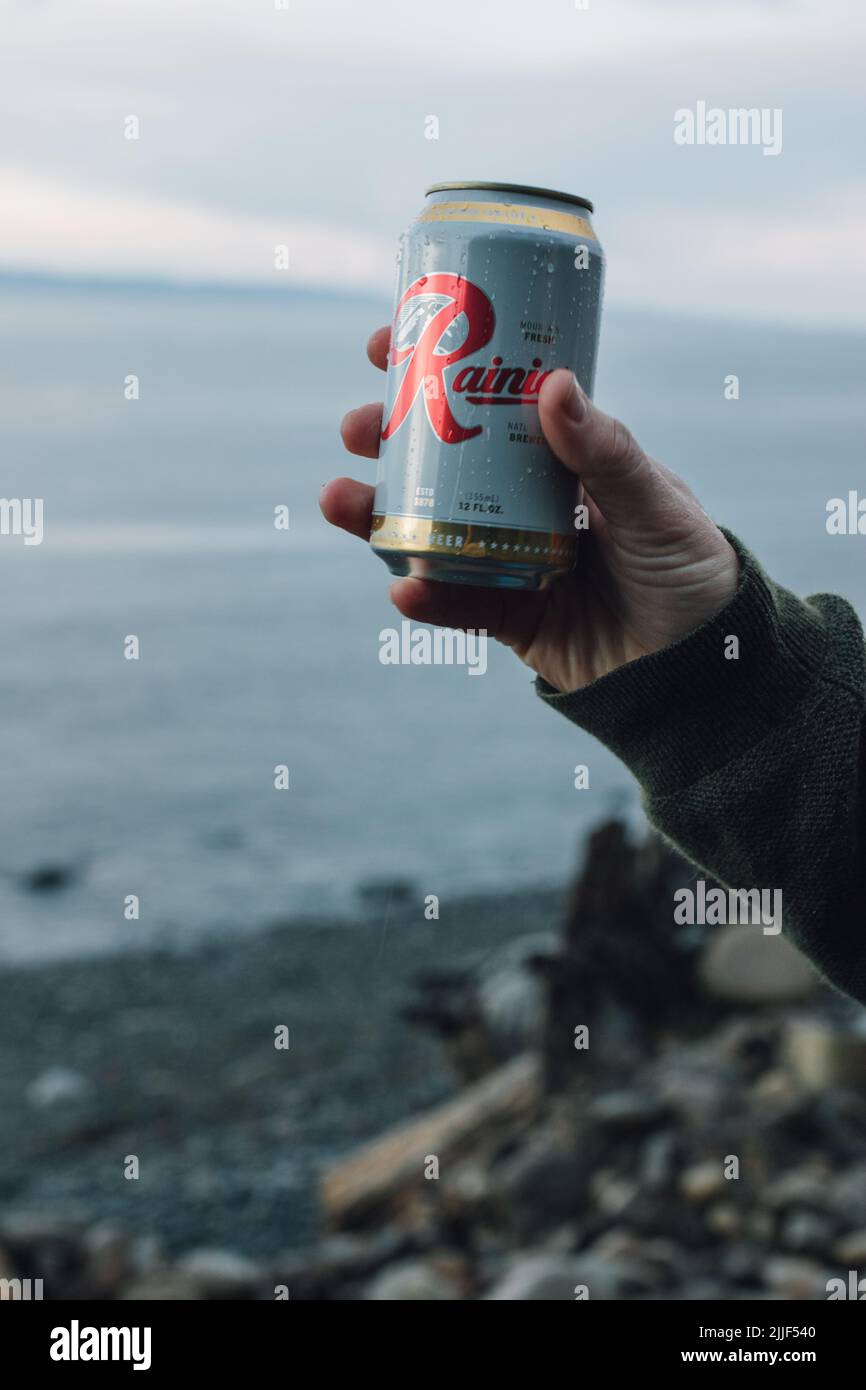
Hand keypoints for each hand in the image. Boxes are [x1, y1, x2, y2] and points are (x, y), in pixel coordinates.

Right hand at [321, 325, 739, 693]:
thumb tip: (550, 384)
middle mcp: (527, 503)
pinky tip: (401, 587)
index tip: (387, 340)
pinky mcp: (507, 618)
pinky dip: (425, 596)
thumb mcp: (656, 505)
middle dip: (390, 442)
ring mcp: (510, 559)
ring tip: (339, 500)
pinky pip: (455, 604)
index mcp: (563, 459)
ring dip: (378, 515)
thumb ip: (607, 453)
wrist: (701, 668)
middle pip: (444, 464)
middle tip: (356, 426)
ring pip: (431, 530)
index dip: (438, 370)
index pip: (491, 401)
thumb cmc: (692, 571)